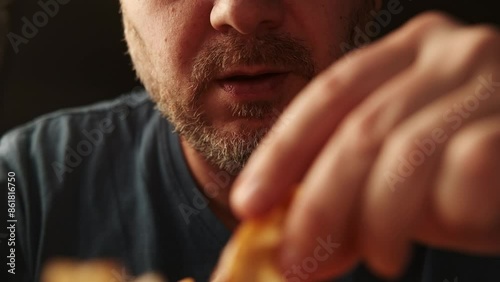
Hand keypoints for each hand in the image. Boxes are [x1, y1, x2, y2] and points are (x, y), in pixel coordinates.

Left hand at [231, 12, 499, 279]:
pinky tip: (450, 226)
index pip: (327, 96)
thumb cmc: (475, 170)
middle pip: (357, 129)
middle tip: (298, 259)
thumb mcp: (402, 175)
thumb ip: (351, 197)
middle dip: (319, 204)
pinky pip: (465, 166)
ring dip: (380, 220)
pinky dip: (446, 209)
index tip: (248, 205)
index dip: (281, 154)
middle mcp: (446, 52)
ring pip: (403, 152)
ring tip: (382, 257)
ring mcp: (490, 78)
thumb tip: (296, 244)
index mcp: (405, 52)